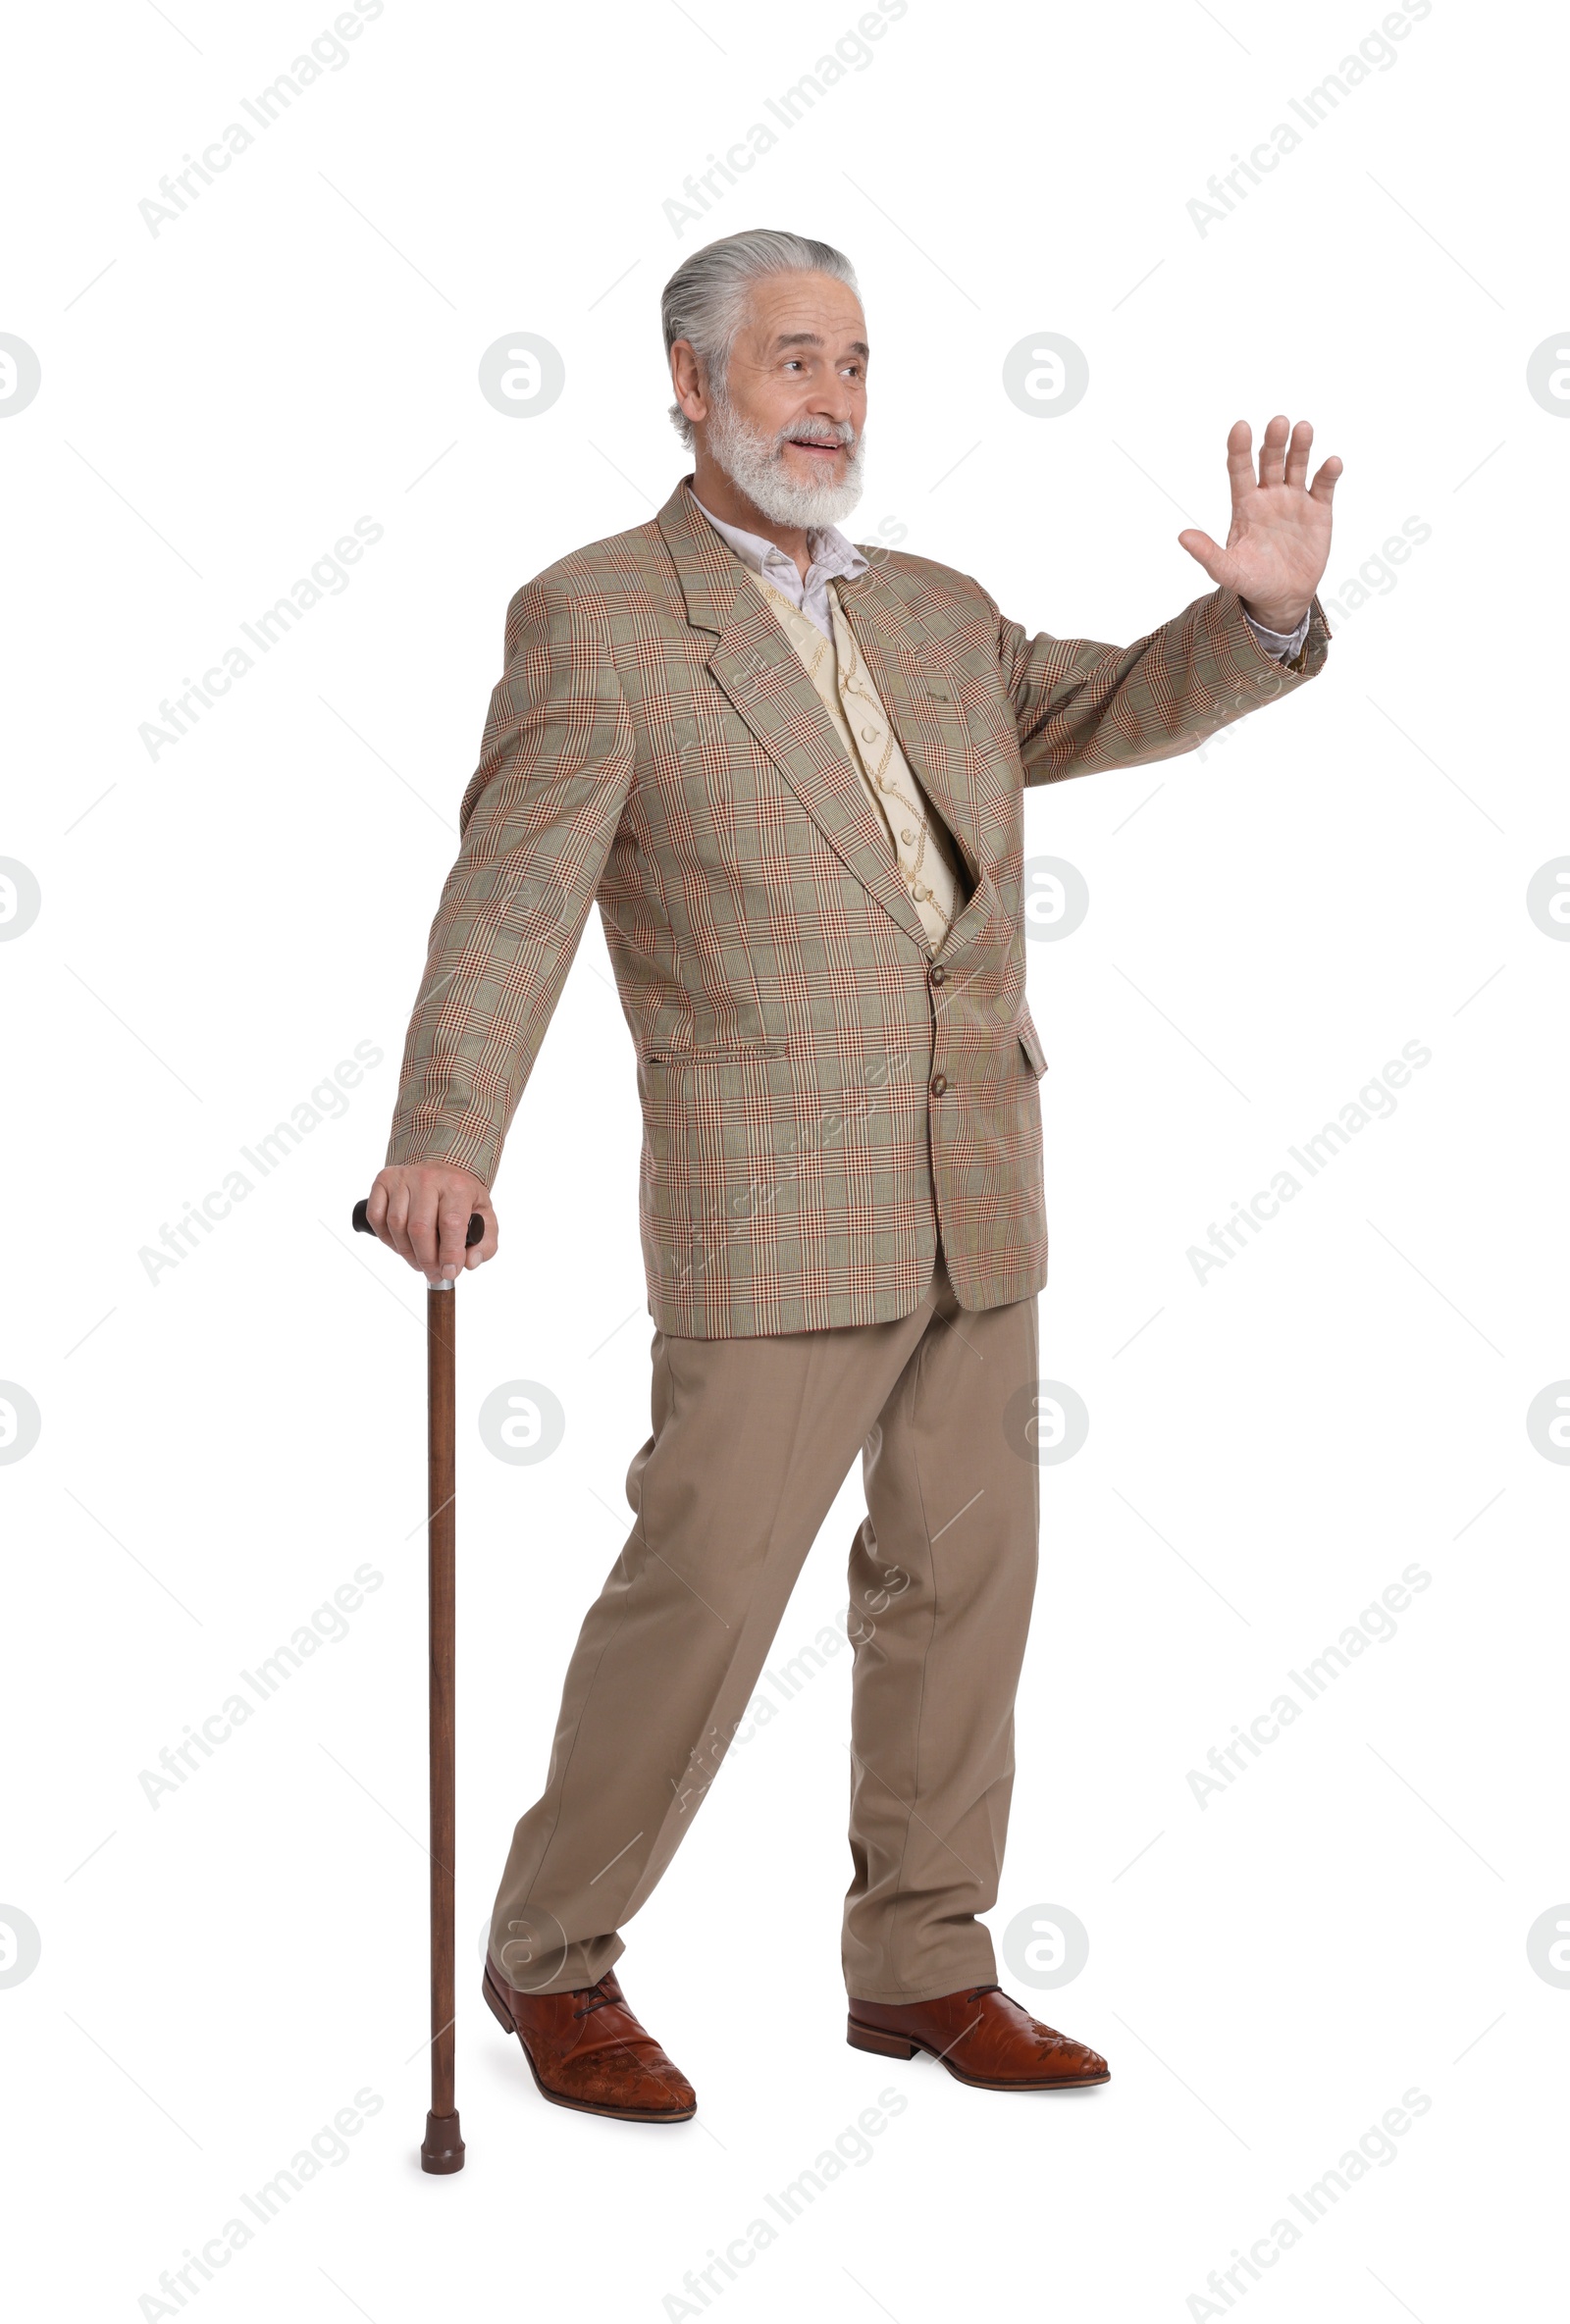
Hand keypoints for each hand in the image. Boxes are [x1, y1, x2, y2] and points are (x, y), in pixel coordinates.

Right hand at [366, 1163, 496, 1281]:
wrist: (444, 1170)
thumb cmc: (462, 1198)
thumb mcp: (485, 1217)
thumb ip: (485, 1245)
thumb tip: (469, 1263)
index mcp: (457, 1186)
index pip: (451, 1223)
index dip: (449, 1254)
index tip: (449, 1272)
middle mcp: (428, 1178)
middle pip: (420, 1228)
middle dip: (426, 1259)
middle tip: (433, 1274)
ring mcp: (403, 1178)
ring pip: (396, 1225)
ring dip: (406, 1253)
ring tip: (419, 1262)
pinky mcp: (383, 1181)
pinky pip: (376, 1217)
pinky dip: (386, 1238)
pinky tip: (400, 1245)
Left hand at [1179, 417, 1341, 634]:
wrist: (1283, 597)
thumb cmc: (1252, 581)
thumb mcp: (1228, 570)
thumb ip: (1207, 554)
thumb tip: (1183, 536)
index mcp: (1245, 504)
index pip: (1240, 470)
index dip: (1239, 449)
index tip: (1240, 427)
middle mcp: (1269, 495)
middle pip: (1270, 460)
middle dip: (1274, 442)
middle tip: (1278, 423)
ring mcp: (1294, 499)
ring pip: (1297, 465)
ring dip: (1300, 447)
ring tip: (1303, 429)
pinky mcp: (1318, 510)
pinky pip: (1323, 486)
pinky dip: (1328, 473)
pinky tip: (1332, 463)